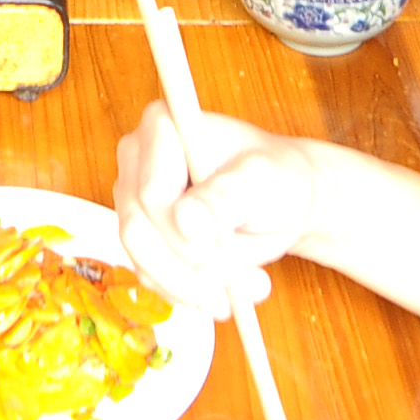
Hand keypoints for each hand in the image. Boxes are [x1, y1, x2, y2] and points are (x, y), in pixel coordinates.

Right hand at [112, 100, 322, 321]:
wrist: (283, 203)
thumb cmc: (278, 178)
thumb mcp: (263, 181)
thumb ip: (226, 198)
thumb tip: (185, 222)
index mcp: (162, 125)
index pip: (152, 194)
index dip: (185, 236)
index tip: (225, 260)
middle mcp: (139, 159)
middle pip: (138, 231)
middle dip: (188, 269)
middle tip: (232, 281)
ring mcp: (136, 200)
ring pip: (142, 261)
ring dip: (193, 288)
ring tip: (244, 286)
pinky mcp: (144, 235)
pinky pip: (152, 278)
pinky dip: (191, 293)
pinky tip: (229, 290)